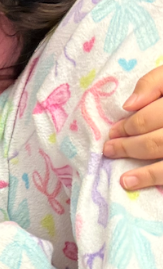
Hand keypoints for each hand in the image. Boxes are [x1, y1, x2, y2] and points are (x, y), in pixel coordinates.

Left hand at [104, 66, 162, 189]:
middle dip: (130, 147)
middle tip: (110, 150)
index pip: (149, 118)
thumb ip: (153, 83)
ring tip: (125, 180)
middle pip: (158, 142)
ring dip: (147, 174)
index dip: (128, 126)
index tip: (113, 132)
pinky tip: (143, 185)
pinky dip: (159, 178)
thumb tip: (129, 105)